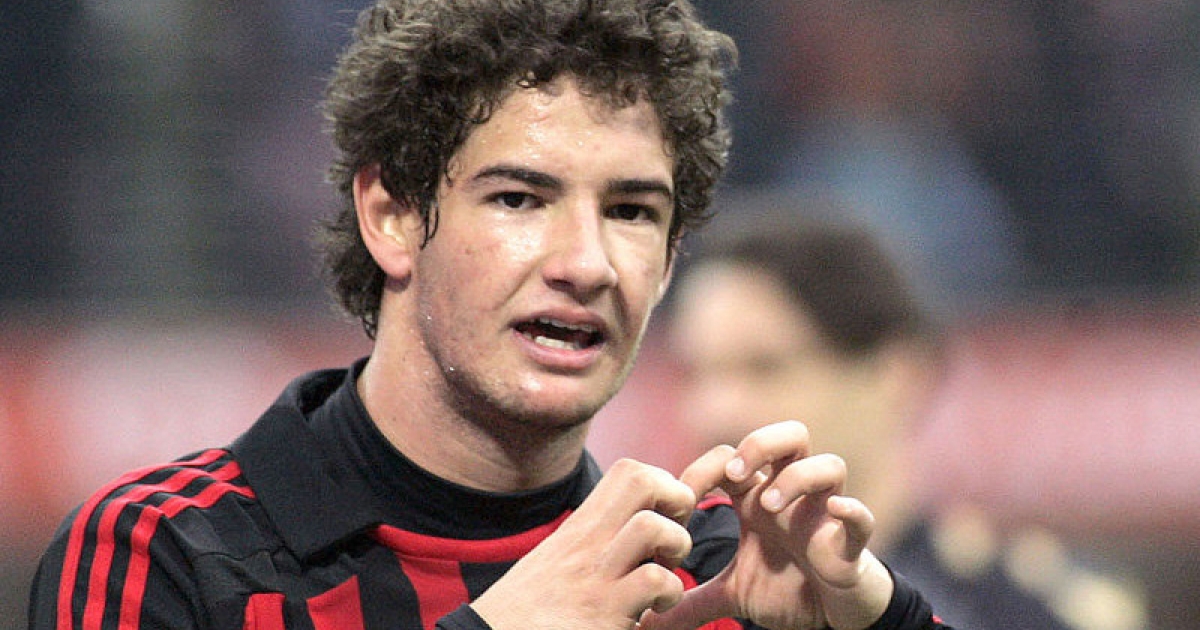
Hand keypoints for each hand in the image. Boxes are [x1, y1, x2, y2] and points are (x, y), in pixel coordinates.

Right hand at [470, 458, 697, 629]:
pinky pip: (653, 581)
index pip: (631, 472)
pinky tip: (655, 611)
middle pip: (642, 479)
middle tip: (672, 539)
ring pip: (652, 527)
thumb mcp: (562, 561)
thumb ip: (599, 541)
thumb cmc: (533, 610)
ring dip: (677, 549)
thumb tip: (638, 530)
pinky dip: (670, 593)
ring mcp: (595, 575)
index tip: (666, 520)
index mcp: (581, 527)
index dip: (664, 487)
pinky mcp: (603, 611)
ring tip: (665, 575)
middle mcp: (587, 541)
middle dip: (677, 501)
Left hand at [641, 421, 893, 629]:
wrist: (834, 617)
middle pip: (790, 436)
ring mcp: (826, 515)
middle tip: (738, 474)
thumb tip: (649, 619)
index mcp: (762, 499)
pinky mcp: (851, 544)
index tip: (683, 503)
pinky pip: (861, 516)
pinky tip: (837, 510)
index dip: (705, 468)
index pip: (734, 456)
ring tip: (770, 506)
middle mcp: (796, 497)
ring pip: (829, 464)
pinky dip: (851, 510)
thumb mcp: (734, 594)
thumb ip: (694, 601)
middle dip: (762, 444)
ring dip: (799, 477)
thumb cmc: (788, 589)